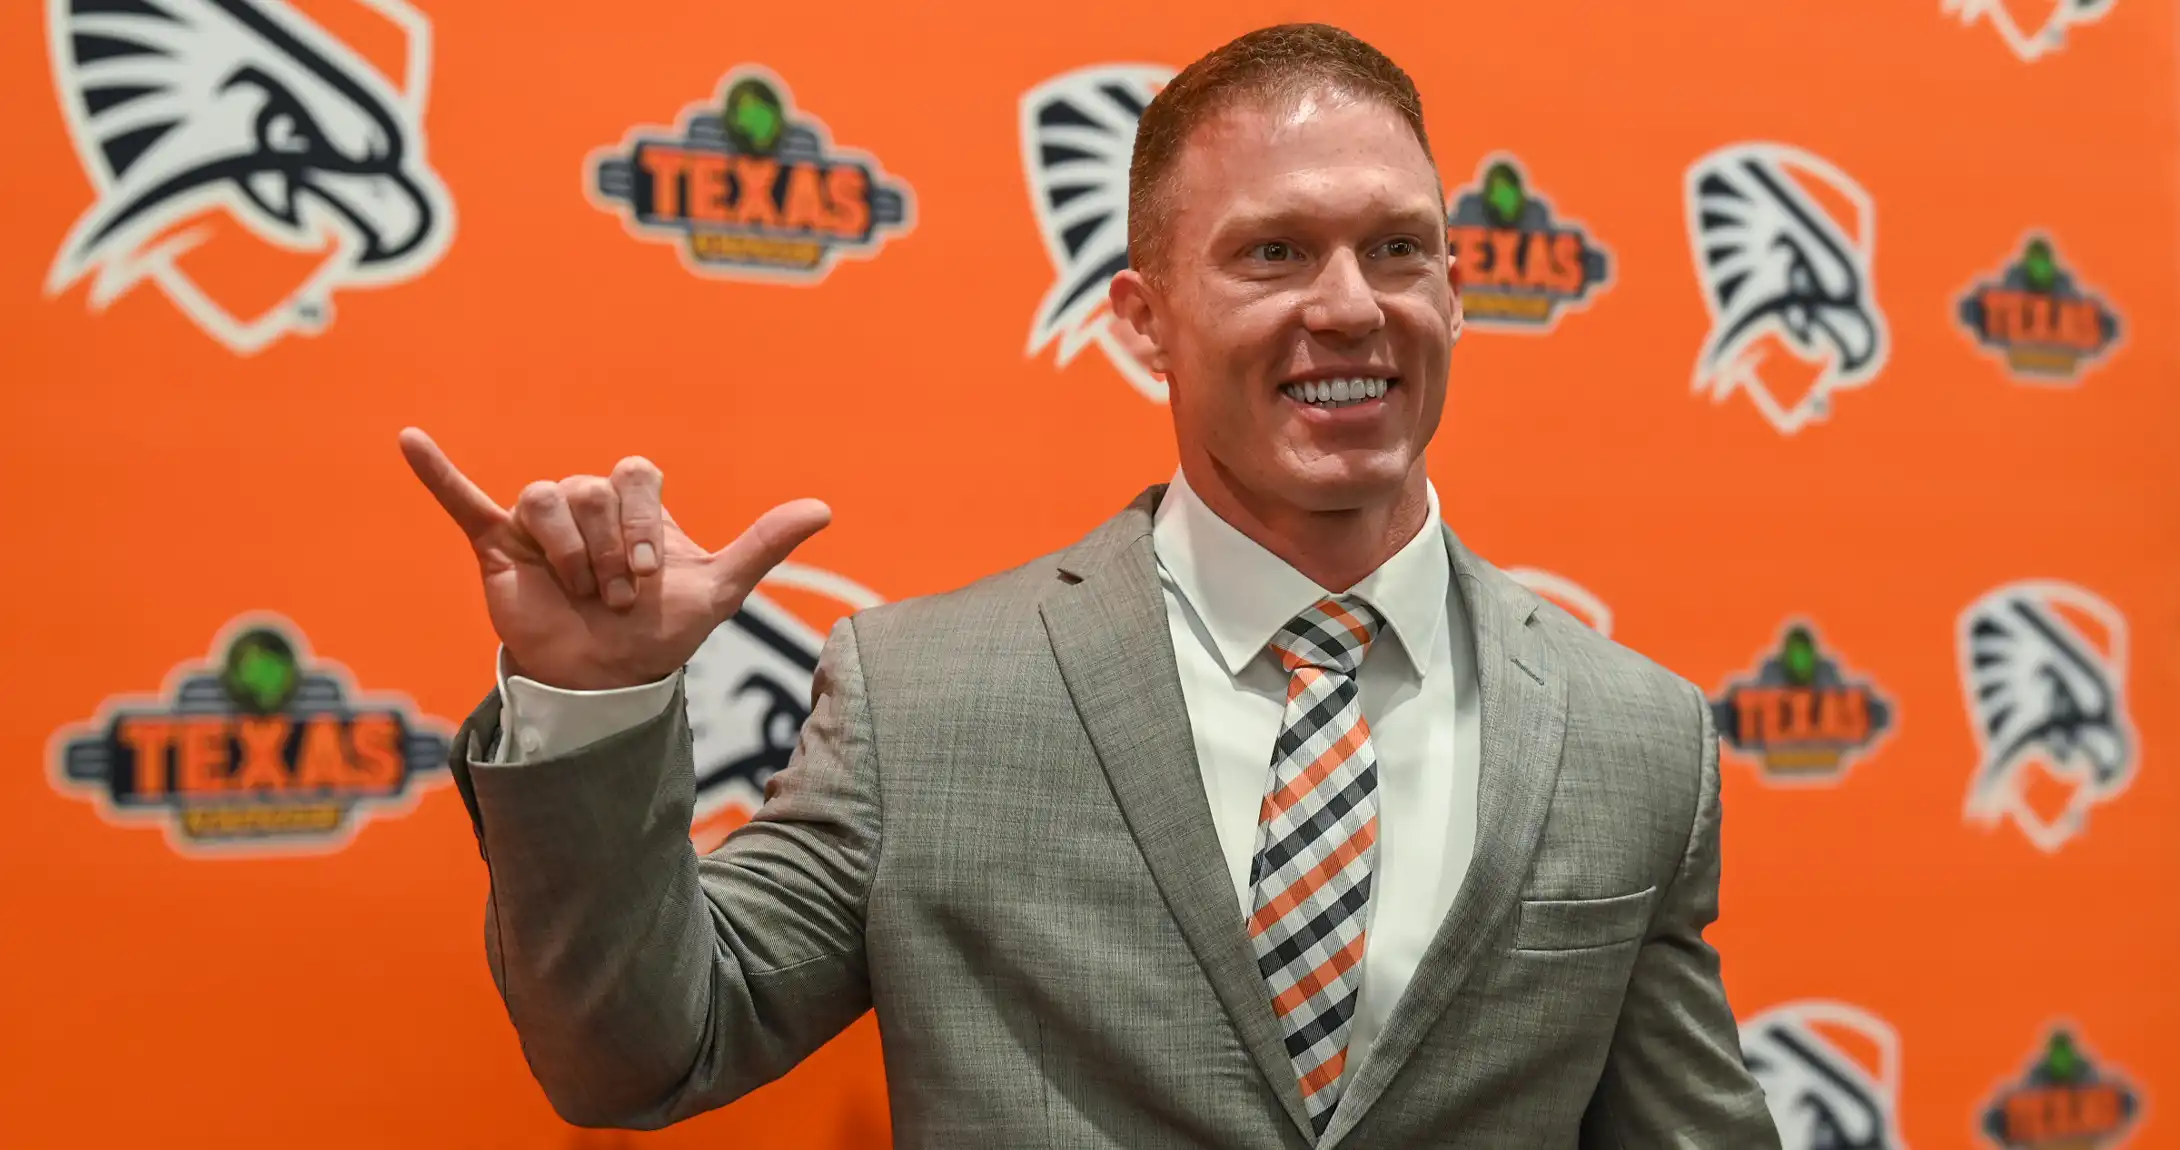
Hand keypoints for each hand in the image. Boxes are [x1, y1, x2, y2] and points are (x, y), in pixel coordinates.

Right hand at [399, 428, 831, 690]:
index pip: (636, 475)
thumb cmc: (661, 633)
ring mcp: (540, 524)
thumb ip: (764, 545)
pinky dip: (436, 471)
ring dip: (569, 554)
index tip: (650, 577)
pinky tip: (410, 439)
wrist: (607, 683)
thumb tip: (824, 509)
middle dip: (608, 550)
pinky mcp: (497, 547)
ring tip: (581, 594)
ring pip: (546, 498)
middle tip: (616, 597)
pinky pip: (462, 500)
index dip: (644, 524)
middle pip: (591, 488)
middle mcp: (587, 503)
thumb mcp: (719, 590)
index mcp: (636, 503)